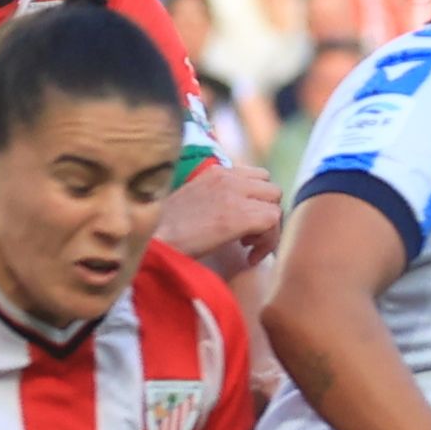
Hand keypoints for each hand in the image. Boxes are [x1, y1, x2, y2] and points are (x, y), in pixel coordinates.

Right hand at [153, 152, 282, 274]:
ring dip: (268, 228)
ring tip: (248, 246)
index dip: (257, 202)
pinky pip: (273, 222)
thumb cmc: (165, 231)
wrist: (154, 241)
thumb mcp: (191, 202)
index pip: (257, 177)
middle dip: (266, 214)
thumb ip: (215, 199)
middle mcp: (229, 177)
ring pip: (276, 204)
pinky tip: (250, 257)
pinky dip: (267, 243)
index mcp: (216, 172)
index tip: (245, 225)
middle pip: (271, 189)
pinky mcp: (240, 216)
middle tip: (249, 237)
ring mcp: (235, 194)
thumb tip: (234, 214)